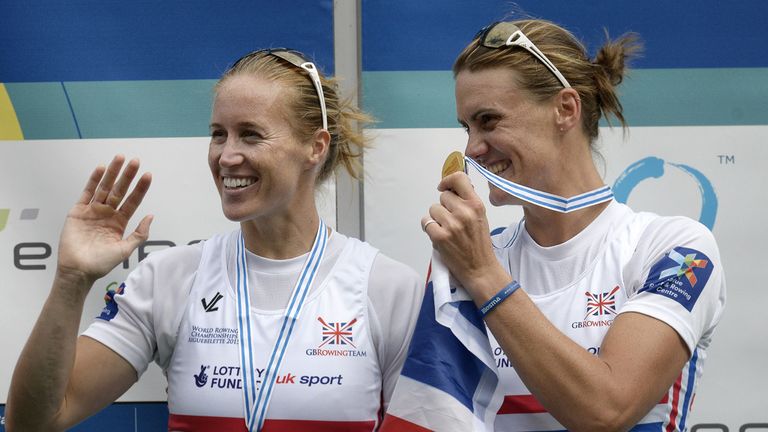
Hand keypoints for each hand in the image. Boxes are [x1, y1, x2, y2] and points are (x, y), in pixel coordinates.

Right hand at [57, 155, 152, 283]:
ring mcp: (93, 211)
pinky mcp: (78, 211)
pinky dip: (93, 180)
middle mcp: (107, 214)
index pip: (133, 201)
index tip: (148, 175)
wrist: (79, 271)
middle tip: (136, 161)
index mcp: (120, 222)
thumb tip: (151, 216)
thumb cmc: (102, 263)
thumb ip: (139, 233)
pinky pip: (87, 193)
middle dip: (128, 176)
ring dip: (112, 173)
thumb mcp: (126, 249)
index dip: (140, 188)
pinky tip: (101, 169)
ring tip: (119, 158)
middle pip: (120, 191)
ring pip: (105, 188)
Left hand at [421, 172, 507, 295]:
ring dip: (437, 218)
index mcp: (476, 205)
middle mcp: (464, 212)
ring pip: (433, 209)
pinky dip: (430, 228)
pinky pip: (426, 222)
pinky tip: (440, 235)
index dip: (448, 180)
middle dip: (445, 207)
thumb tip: (452, 187)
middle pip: (443, 196)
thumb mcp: (480, 217)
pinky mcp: (439, 236)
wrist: (480, 268)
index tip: (443, 186)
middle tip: (452, 220)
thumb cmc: (480, 243)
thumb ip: (467, 202)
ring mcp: (451, 224)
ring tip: (448, 230)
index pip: (459, 179)